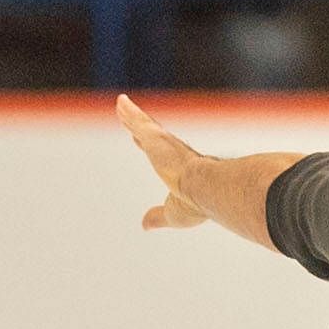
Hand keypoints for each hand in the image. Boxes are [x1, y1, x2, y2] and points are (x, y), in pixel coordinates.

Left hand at [117, 95, 208, 230]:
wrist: (208, 189)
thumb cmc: (197, 205)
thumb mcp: (172, 214)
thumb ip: (157, 216)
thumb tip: (145, 225)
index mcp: (179, 169)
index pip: (160, 154)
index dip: (148, 146)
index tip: (139, 139)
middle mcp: (172, 152)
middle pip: (150, 135)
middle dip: (139, 126)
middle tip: (129, 117)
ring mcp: (163, 143)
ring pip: (143, 124)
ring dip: (131, 115)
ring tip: (121, 104)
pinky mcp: (154, 137)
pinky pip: (138, 120)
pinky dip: (129, 112)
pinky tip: (121, 103)